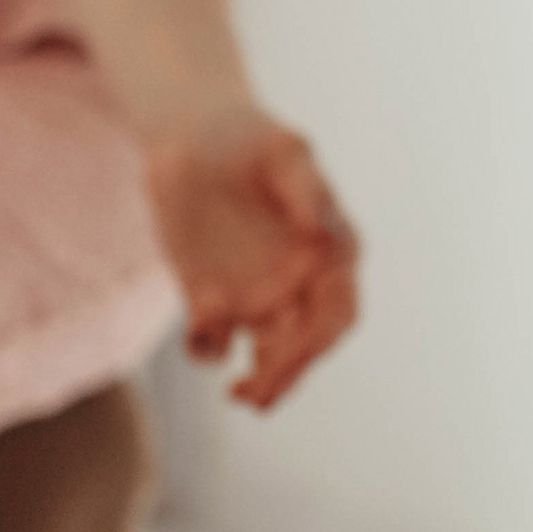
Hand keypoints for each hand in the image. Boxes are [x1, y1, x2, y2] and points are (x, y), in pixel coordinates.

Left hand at [145, 109, 359, 409]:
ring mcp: (255, 296)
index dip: (323, 341)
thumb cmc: (250, 136)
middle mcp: (298, 284)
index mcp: (330, 254)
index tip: (299, 354)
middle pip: (304, 346)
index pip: (338, 313)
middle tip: (259, 396)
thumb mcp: (284, 152)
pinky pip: (214, 339)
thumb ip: (305, 189)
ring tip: (238, 393)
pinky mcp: (209, 299)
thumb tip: (320, 231)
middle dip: (287, 374)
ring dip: (259, 379)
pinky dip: (209, 348)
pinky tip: (202, 338)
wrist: (194, 135)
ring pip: (267, 354)